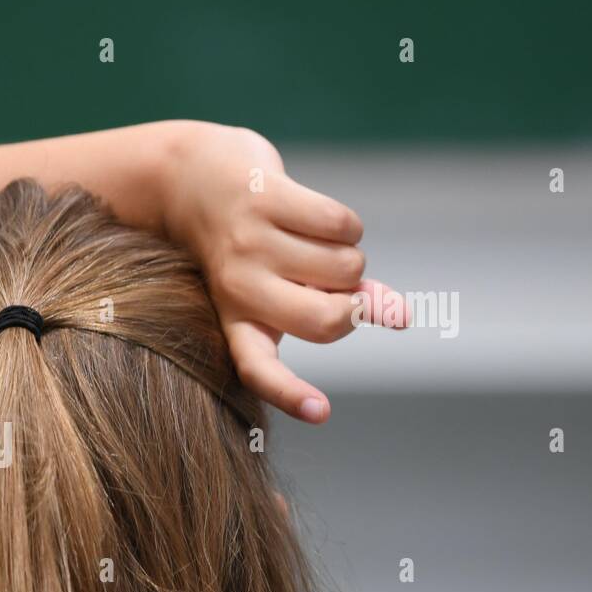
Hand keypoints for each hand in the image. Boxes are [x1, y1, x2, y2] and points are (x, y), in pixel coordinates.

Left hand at [159, 122, 406, 422]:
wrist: (189, 180)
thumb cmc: (247, 245)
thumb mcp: (277, 285)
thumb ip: (338, 304)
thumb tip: (402, 315)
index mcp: (236, 322)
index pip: (259, 369)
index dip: (290, 393)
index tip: (321, 412)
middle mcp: (238, 288)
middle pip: (328, 321)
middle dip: (354, 307)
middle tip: (339, 289)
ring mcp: (251, 242)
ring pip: (347, 268)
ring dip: (349, 257)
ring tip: (313, 246)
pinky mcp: (267, 198)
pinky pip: (344, 225)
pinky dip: (347, 226)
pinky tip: (314, 218)